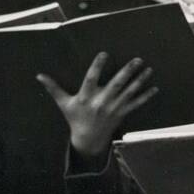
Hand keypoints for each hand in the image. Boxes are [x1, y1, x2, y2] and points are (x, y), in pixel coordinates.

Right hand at [37, 52, 157, 158]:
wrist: (88, 139)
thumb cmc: (74, 118)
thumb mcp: (63, 103)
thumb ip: (53, 88)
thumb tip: (39, 75)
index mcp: (86, 97)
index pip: (91, 78)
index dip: (98, 66)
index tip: (104, 53)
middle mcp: (101, 102)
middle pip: (116, 85)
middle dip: (127, 72)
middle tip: (137, 59)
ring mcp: (113, 108)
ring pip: (128, 93)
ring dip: (140, 81)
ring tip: (149, 69)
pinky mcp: (121, 113)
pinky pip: (135, 104)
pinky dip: (145, 96)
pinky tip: (154, 88)